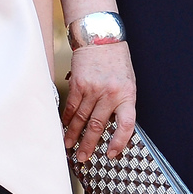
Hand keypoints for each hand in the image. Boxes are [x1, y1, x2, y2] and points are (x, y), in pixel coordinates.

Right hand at [62, 40, 135, 163]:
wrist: (102, 36)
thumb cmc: (117, 60)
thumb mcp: (128, 82)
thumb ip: (121, 103)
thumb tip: (112, 126)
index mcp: (127, 95)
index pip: (126, 125)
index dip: (118, 142)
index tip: (111, 153)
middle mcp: (110, 94)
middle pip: (97, 126)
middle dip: (88, 145)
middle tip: (82, 157)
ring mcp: (92, 89)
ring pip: (81, 119)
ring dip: (73, 135)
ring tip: (68, 146)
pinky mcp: (78, 84)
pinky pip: (71, 106)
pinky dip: (67, 119)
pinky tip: (64, 127)